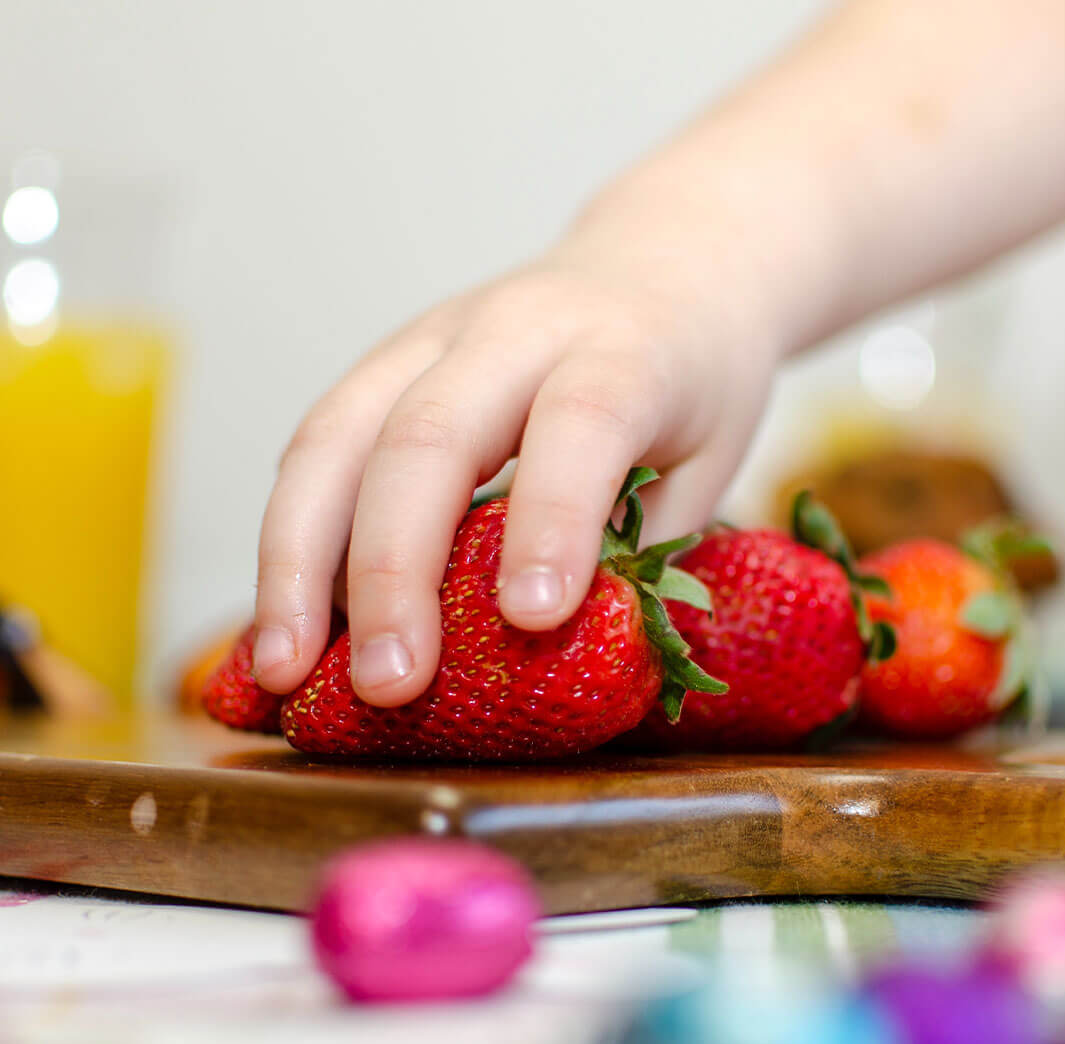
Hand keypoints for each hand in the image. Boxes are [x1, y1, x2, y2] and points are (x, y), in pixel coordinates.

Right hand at [252, 245, 775, 706]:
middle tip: (387, 683)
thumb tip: (554, 650)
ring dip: (297, 557)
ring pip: (339, 433)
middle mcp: (514, 329)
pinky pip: (320, 439)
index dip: (552, 518)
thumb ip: (641, 544)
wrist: (658, 262)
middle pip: (428, 433)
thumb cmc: (690, 374)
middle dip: (393, 568)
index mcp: (622, 350)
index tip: (533, 618)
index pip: (580, 423)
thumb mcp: (708, 458)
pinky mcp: (389, 358)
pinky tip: (285, 606)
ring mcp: (436, 336)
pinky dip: (295, 529)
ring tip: (280, 664)